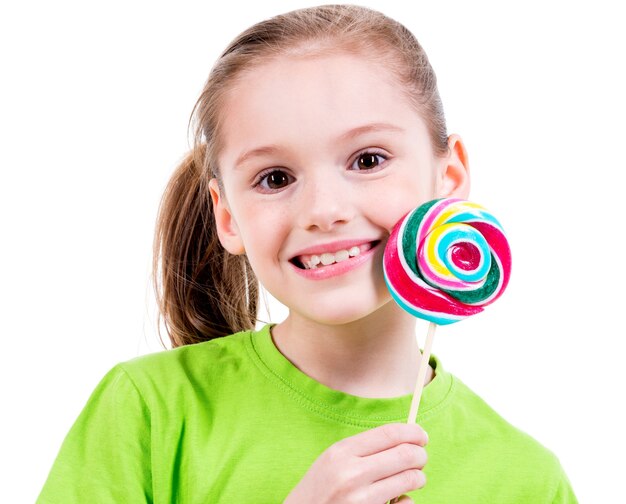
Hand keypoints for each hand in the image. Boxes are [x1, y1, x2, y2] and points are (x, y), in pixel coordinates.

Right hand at [284, 423, 427, 503]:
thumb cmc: (320, 488)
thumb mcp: (333, 459)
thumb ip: (364, 448)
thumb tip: (405, 438)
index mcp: (342, 452)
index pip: (389, 434)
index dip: (412, 433)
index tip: (422, 436)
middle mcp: (352, 473)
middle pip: (405, 454)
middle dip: (420, 455)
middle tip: (420, 459)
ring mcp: (361, 499)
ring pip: (411, 479)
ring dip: (418, 478)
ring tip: (413, 478)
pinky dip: (407, 501)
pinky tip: (397, 500)